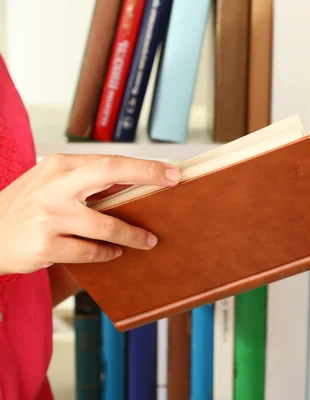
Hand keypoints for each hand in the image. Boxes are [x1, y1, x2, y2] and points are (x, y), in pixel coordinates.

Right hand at [0, 154, 180, 274]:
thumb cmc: (24, 208)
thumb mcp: (49, 184)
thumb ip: (85, 181)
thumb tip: (132, 185)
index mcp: (58, 167)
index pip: (109, 161)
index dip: (144, 166)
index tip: (172, 171)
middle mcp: (54, 187)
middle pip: (110, 173)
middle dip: (148, 176)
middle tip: (174, 184)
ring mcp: (49, 217)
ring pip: (107, 226)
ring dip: (133, 235)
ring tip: (148, 241)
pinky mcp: (45, 245)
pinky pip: (90, 252)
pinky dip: (107, 253)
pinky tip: (114, 253)